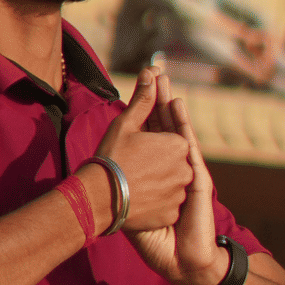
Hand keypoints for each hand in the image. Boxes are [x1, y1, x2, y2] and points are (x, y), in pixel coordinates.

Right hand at [92, 68, 193, 231]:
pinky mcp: (170, 213)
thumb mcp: (126, 124)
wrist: (99, 199)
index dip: (151, 141)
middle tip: (130, 163)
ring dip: (154, 180)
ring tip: (130, 180)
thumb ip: (143, 100)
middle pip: (170, 161)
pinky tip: (135, 196)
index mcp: (179, 145)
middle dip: (154, 160)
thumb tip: (152, 71)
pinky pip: (165, 204)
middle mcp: (185, 169)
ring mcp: (179, 194)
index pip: (169, 140)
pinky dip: (154, 200)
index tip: (134, 146)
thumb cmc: (112, 157)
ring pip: (168, 182)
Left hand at [125, 72, 227, 284]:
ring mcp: (187, 173)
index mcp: (159, 168)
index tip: (147, 81)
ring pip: (178, 135)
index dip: (152, 107)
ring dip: (174, 110)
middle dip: (163, 100)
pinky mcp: (197, 180)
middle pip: (168, 128)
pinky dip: (182, 128)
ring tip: (167, 86)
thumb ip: (125, 181)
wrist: (175, 255)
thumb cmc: (151, 228)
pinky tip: (177, 110)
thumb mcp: (134, 197)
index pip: (156, 131)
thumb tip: (108, 156)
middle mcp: (174, 168)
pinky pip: (188, 148)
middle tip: (159, 73)